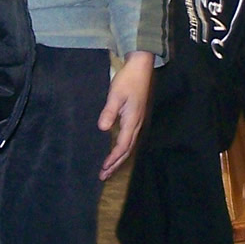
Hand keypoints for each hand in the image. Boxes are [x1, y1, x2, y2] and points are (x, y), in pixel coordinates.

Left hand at [96, 52, 155, 178]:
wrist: (141, 67)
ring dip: (119, 159)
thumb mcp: (115, 95)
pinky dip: (121, 149)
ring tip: (108, 169)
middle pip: (127, 150)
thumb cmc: (128, 80)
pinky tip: (116, 151)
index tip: (103, 168)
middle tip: (103, 176)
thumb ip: (109, 112)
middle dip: (115, 164)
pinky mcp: (135, 117)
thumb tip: (102, 128)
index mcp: (132, 120)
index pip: (122, 145)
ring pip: (129, 146)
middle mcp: (136, 124)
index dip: (113, 159)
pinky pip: (129, 139)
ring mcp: (137, 121)